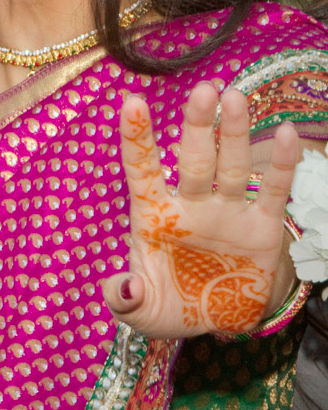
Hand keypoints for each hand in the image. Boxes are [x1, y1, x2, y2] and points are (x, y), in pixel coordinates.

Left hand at [103, 83, 300, 337]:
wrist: (216, 321)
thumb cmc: (170, 305)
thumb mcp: (141, 312)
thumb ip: (124, 299)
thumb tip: (121, 287)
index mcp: (154, 215)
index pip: (142, 170)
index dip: (137, 138)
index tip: (132, 102)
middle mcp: (190, 205)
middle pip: (193, 159)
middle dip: (196, 125)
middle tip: (202, 88)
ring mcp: (227, 212)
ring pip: (231, 166)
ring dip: (233, 133)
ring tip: (234, 96)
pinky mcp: (262, 228)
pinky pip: (273, 191)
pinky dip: (282, 164)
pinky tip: (288, 134)